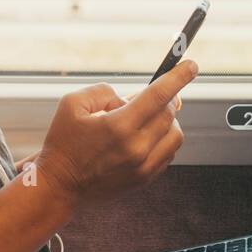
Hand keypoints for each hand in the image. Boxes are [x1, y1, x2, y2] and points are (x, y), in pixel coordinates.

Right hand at [32, 59, 196, 212]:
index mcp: (118, 126)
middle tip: (145, 98)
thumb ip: (104, 91)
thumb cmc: (63, 143)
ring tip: (144, 120)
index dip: (178, 77)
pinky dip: (162, 140)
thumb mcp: (72, 104)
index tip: (192, 65)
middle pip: (169, 113)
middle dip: (163, 100)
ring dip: (166, 121)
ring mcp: (143, 166)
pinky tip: (142, 138)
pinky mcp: (145, 179)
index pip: (159, 96)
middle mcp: (136, 148)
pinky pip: (168, 153)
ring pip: (175, 134)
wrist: (59, 185)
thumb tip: (129, 98)